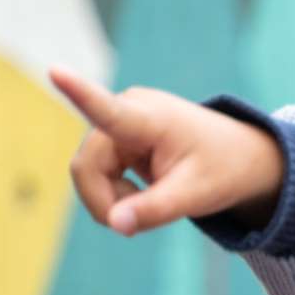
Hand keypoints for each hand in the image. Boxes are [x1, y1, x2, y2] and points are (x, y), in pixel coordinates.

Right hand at [51, 69, 284, 235]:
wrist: (238, 157)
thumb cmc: (222, 170)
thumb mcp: (196, 196)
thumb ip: (154, 210)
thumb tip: (115, 224)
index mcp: (150, 118)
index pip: (108, 109)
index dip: (78, 92)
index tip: (55, 70)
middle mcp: (126, 110)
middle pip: (86, 167)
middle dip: (106, 202)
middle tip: (138, 224)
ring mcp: (117, 123)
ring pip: (86, 174)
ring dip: (113, 201)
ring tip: (153, 200)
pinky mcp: (114, 137)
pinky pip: (95, 175)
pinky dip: (116, 195)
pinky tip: (144, 192)